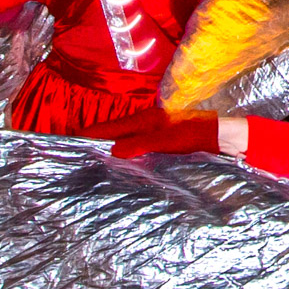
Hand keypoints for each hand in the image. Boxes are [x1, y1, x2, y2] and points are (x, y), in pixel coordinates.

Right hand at [84, 108, 220, 157]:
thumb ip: (140, 145)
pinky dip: (124, 156)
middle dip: (94, 146)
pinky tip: (121, 168)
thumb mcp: (166, 141)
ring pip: (122, 143)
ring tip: (93, 166)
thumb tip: (112, 152)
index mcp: (141, 120)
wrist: (221, 138)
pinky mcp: (160, 144)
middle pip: (111, 135)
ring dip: (109, 153)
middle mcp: (143, 125)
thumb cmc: (195, 136)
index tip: (67, 144)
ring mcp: (151, 134)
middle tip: (77, 161)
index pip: (106, 129)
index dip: (86, 136)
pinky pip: (134, 149)